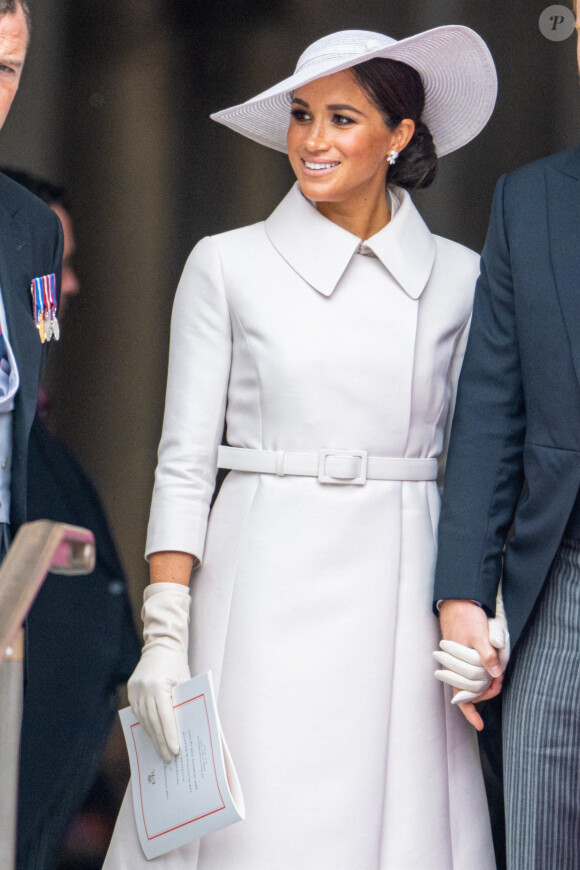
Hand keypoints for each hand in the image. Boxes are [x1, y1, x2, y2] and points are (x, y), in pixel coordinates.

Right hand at [128, 582, 190, 761]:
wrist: (161, 644)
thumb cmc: (178, 663)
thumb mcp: (184, 682)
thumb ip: (181, 702)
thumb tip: (183, 729)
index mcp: (158, 685)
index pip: (164, 716)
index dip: (169, 734)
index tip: (175, 750)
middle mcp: (143, 688)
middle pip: (153, 721)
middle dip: (161, 741)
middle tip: (169, 758)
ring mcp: (134, 689)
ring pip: (143, 719)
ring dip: (153, 737)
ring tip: (161, 752)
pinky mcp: (131, 690)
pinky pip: (138, 713)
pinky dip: (146, 725)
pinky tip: (152, 736)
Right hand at [434, 593, 507, 729]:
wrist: (458, 601)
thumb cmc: (466, 617)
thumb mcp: (479, 635)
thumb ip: (487, 655)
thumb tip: (495, 674)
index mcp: (456, 665)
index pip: (461, 696)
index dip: (470, 712)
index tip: (479, 725)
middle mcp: (455, 666)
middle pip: (470, 690)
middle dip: (486, 692)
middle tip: (499, 684)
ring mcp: (458, 660)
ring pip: (472, 681)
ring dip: (485, 682)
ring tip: (498, 676)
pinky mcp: (462, 654)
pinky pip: (471, 670)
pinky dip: (481, 674)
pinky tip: (490, 670)